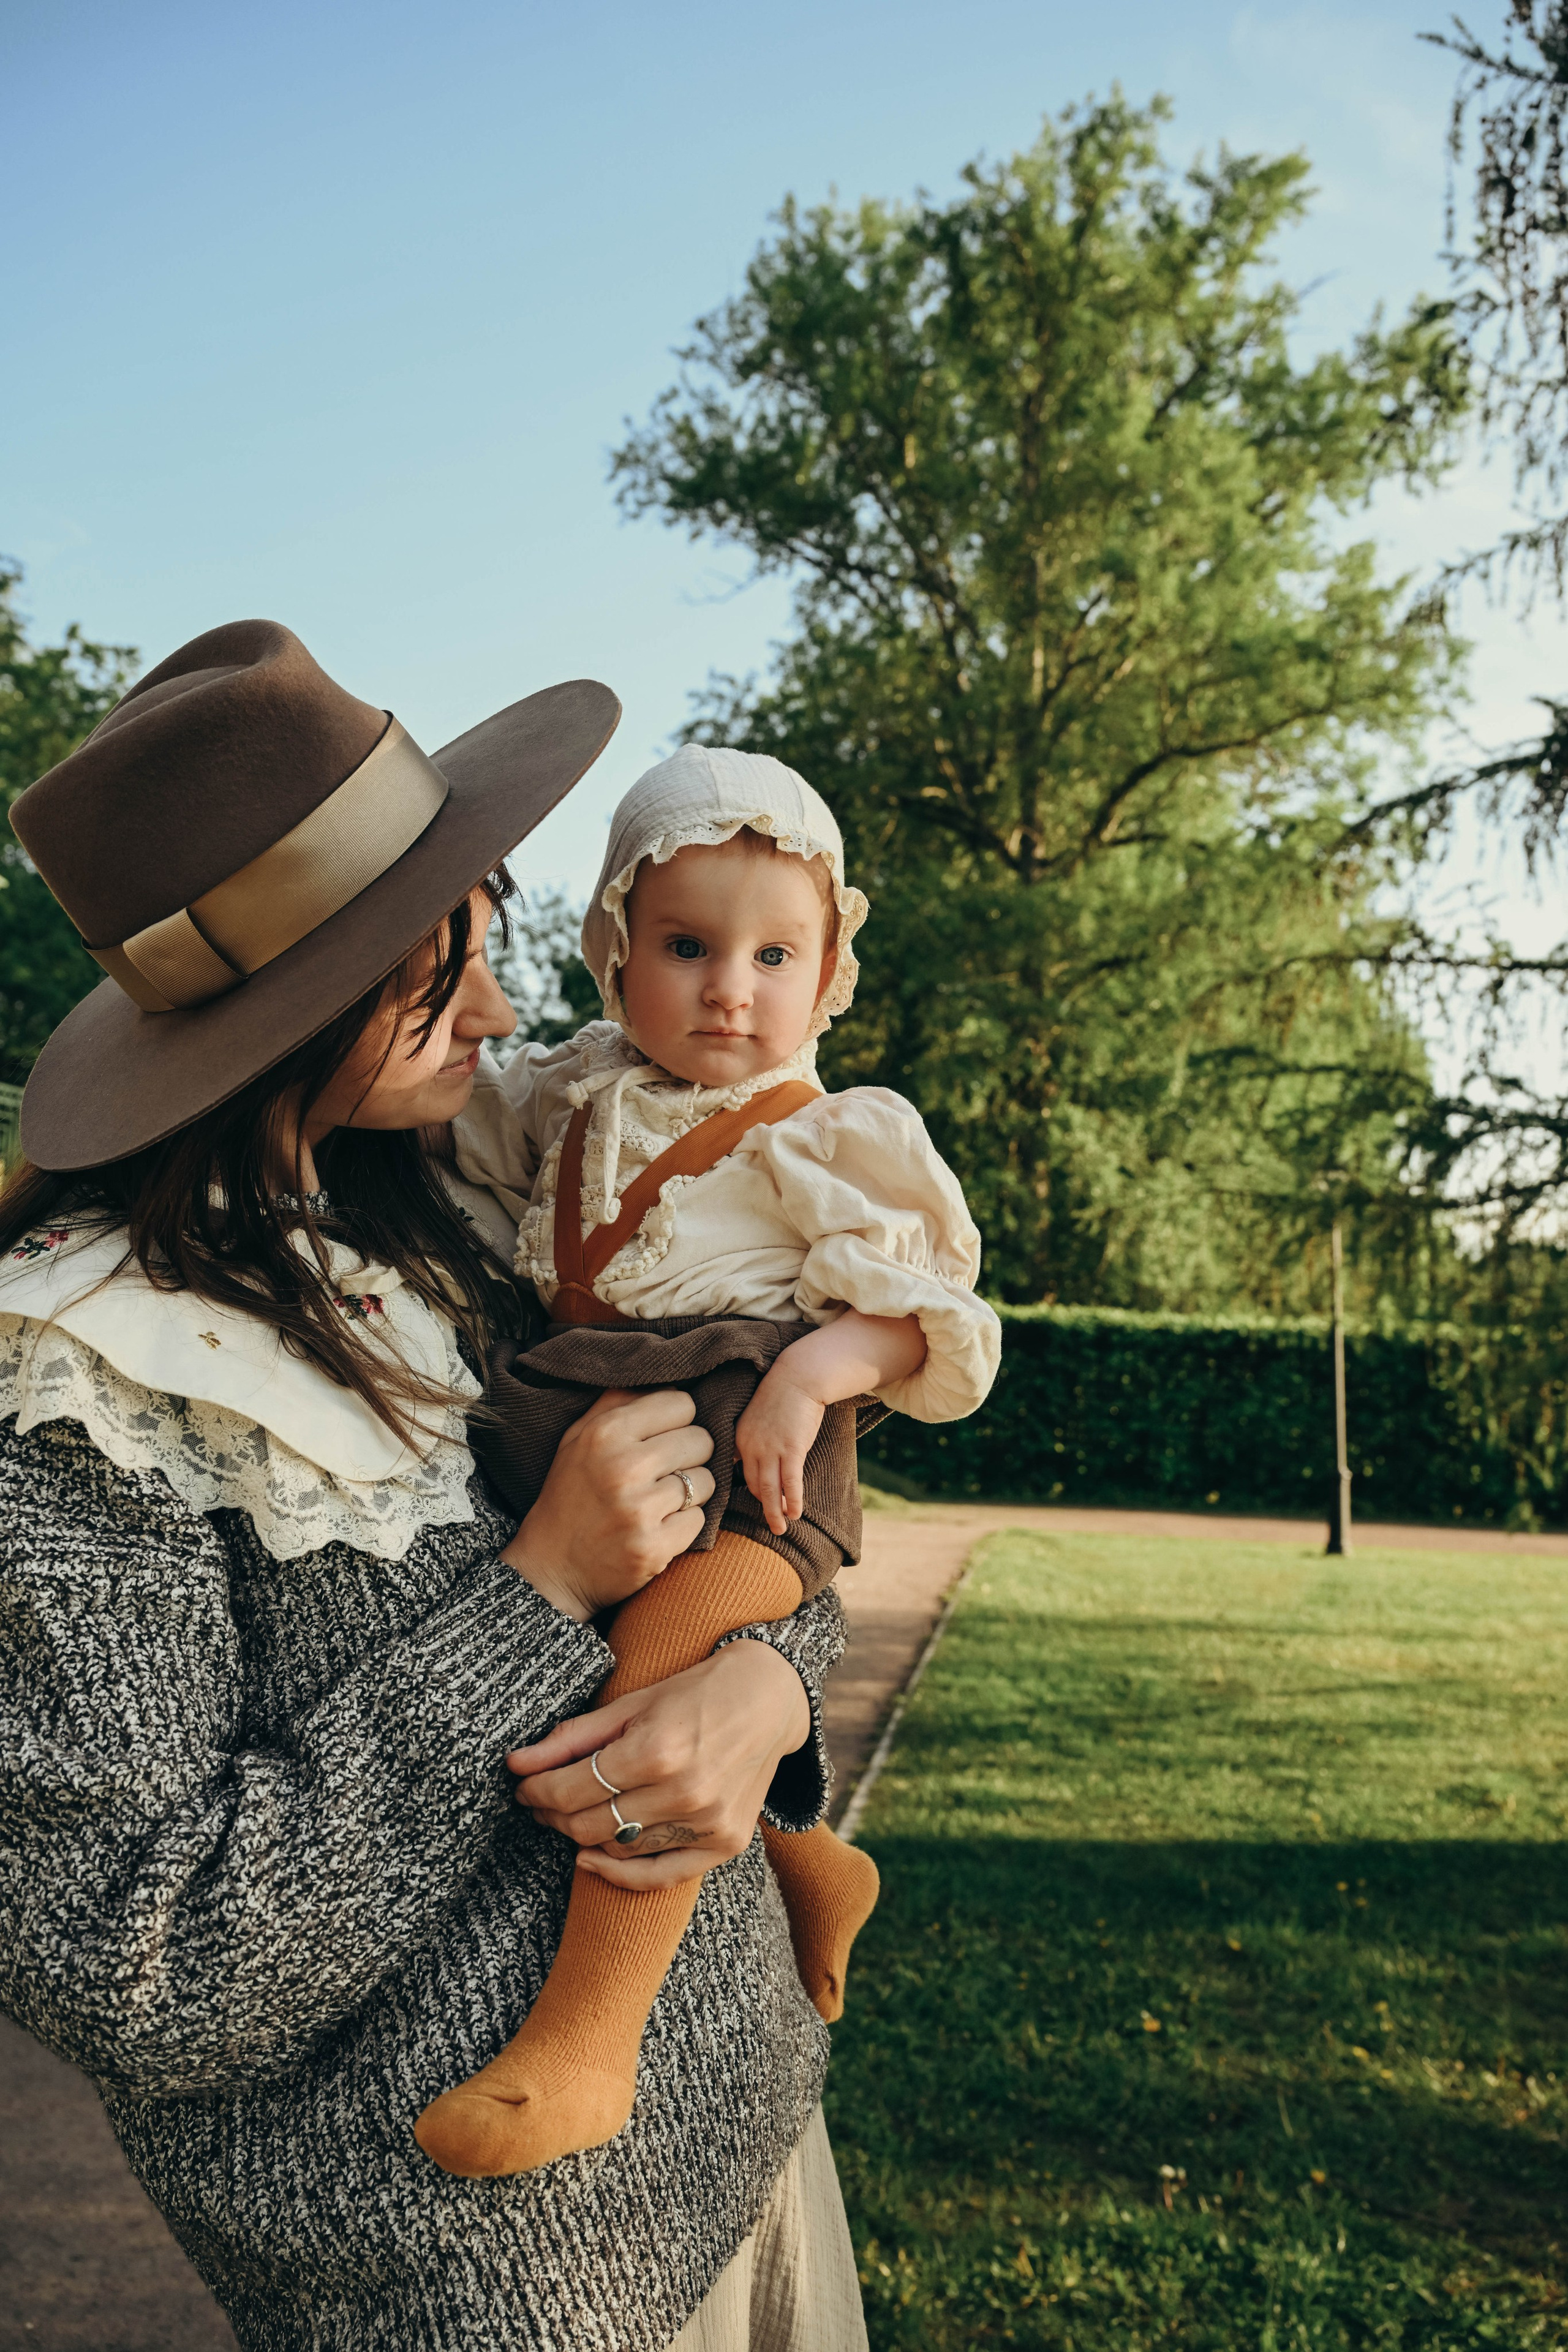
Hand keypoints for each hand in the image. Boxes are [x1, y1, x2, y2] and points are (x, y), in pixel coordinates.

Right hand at [501, 1389, 715, 1619]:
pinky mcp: (654, 1548)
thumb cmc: (570, 1495)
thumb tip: (667, 1375)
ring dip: (690, 1491)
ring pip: (707, 1481)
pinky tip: (658, 1527)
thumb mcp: (578, 1437)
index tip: (662, 1437)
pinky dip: (685, 1525)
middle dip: (689, 1455)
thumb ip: (618, 1401)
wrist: (550, 1568)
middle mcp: (623, 1468)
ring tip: (660, 1500)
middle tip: (663, 1471)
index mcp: (605, 1433)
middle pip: (701, 1439)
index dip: (678, 1420)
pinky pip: (700, 1521)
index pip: (682, 1403)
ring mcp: (640, 1511)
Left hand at [507, 1640, 811, 1888]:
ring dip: (582, 1836)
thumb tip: (516, 1763)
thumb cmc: (695, 1693)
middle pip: (588, 1825)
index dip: (536, 1791)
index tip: (523, 1785)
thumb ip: (573, 1736)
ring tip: (571, 1815)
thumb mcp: (632, 1703)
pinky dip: (621, 1874)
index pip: (570, 1789)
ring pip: (619, 1848)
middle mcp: (683, 1792)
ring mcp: (707, 1822)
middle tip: (540, 1801)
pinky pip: (660, 1875)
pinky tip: (591, 1859)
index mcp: (656, 1749)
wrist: (769, 1699)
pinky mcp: (726, 1843)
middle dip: (552, 1815)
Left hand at [736, 1361, 825, 1535]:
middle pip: (753, 1485)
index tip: (759, 1504)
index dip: (751, 1492)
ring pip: (768, 1490)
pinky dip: (792, 1501)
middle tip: (771, 1523)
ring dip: (774, 1512)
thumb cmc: (783, 1396)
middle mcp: (750, 1446)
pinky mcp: (791, 1449)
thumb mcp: (758, 1417)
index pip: (740, 1474)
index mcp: (740, 1439)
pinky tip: (795, 1513)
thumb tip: (751, 1458)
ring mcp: (770, 1448)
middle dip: (762, 1507)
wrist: (799, 1376)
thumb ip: (753, 1438)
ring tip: (780, 1528)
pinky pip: (790, 1483)